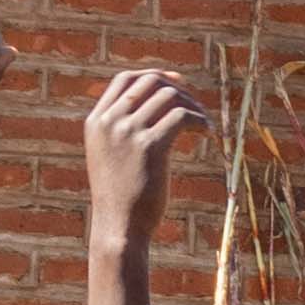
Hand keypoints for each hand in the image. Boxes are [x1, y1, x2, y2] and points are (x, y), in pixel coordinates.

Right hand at [83, 66, 196, 242]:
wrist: (119, 228)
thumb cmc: (121, 197)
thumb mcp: (111, 157)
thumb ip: (122, 130)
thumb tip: (156, 107)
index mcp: (96, 121)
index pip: (124, 79)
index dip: (154, 76)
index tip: (177, 83)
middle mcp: (109, 122)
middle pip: (149, 82)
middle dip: (178, 88)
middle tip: (195, 106)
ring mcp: (127, 132)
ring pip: (168, 96)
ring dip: (193, 106)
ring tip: (204, 123)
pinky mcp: (150, 147)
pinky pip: (181, 116)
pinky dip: (199, 120)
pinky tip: (207, 132)